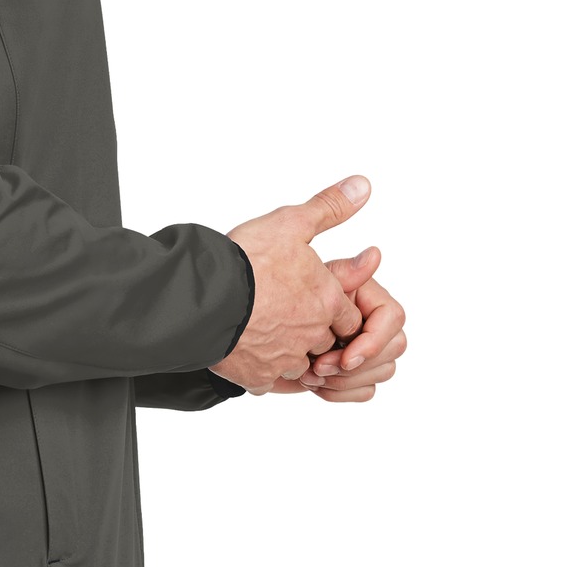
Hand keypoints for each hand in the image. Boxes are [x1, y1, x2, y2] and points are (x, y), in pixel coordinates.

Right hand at [207, 175, 371, 395]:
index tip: (311, 300)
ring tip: (264, 331)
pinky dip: (260, 369)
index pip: (347, 315)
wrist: (204, 295)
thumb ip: (329, 208)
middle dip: (312, 334)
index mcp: (326, 298)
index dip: (331, 308)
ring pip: (298, 364)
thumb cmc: (247, 258)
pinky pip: (268, 381)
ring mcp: (285, 358)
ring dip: (287, 352)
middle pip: (324, 343)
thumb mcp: (292, 222)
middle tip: (286, 315)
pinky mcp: (258, 376)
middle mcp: (312, 333)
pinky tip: (247, 351)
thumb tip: (363, 185)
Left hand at [283, 252, 406, 402]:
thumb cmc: (284, 294)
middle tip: (318, 367)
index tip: (345, 357)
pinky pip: (364, 391)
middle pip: (393, 349)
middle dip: (356, 365)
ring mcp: (367, 350)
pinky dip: (339, 392)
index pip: (393, 318)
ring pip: (381, 373)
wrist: (260, 327)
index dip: (373, 341)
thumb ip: (345, 272)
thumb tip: (374, 253)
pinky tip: (314, 384)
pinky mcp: (354, 373)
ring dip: (344, 379)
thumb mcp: (312, 279)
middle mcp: (374, 323)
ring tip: (309, 374)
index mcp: (368, 297)